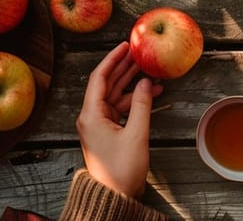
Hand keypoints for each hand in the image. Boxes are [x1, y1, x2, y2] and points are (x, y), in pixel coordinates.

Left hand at [76, 41, 163, 197]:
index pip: (99, 78)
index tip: (125, 46)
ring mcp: (99, 124)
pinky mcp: (108, 131)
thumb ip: (142, 105)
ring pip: (116, 95)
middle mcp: (92, 116)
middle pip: (107, 84)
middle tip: (140, 53)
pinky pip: (121, 108)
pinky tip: (151, 93)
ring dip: (133, 84)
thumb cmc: (121, 170)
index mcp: (91, 114)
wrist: (114, 195)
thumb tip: (146, 83)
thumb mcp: (136, 135)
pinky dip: (135, 100)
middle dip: (124, 68)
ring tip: (151, 72)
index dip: (113, 59)